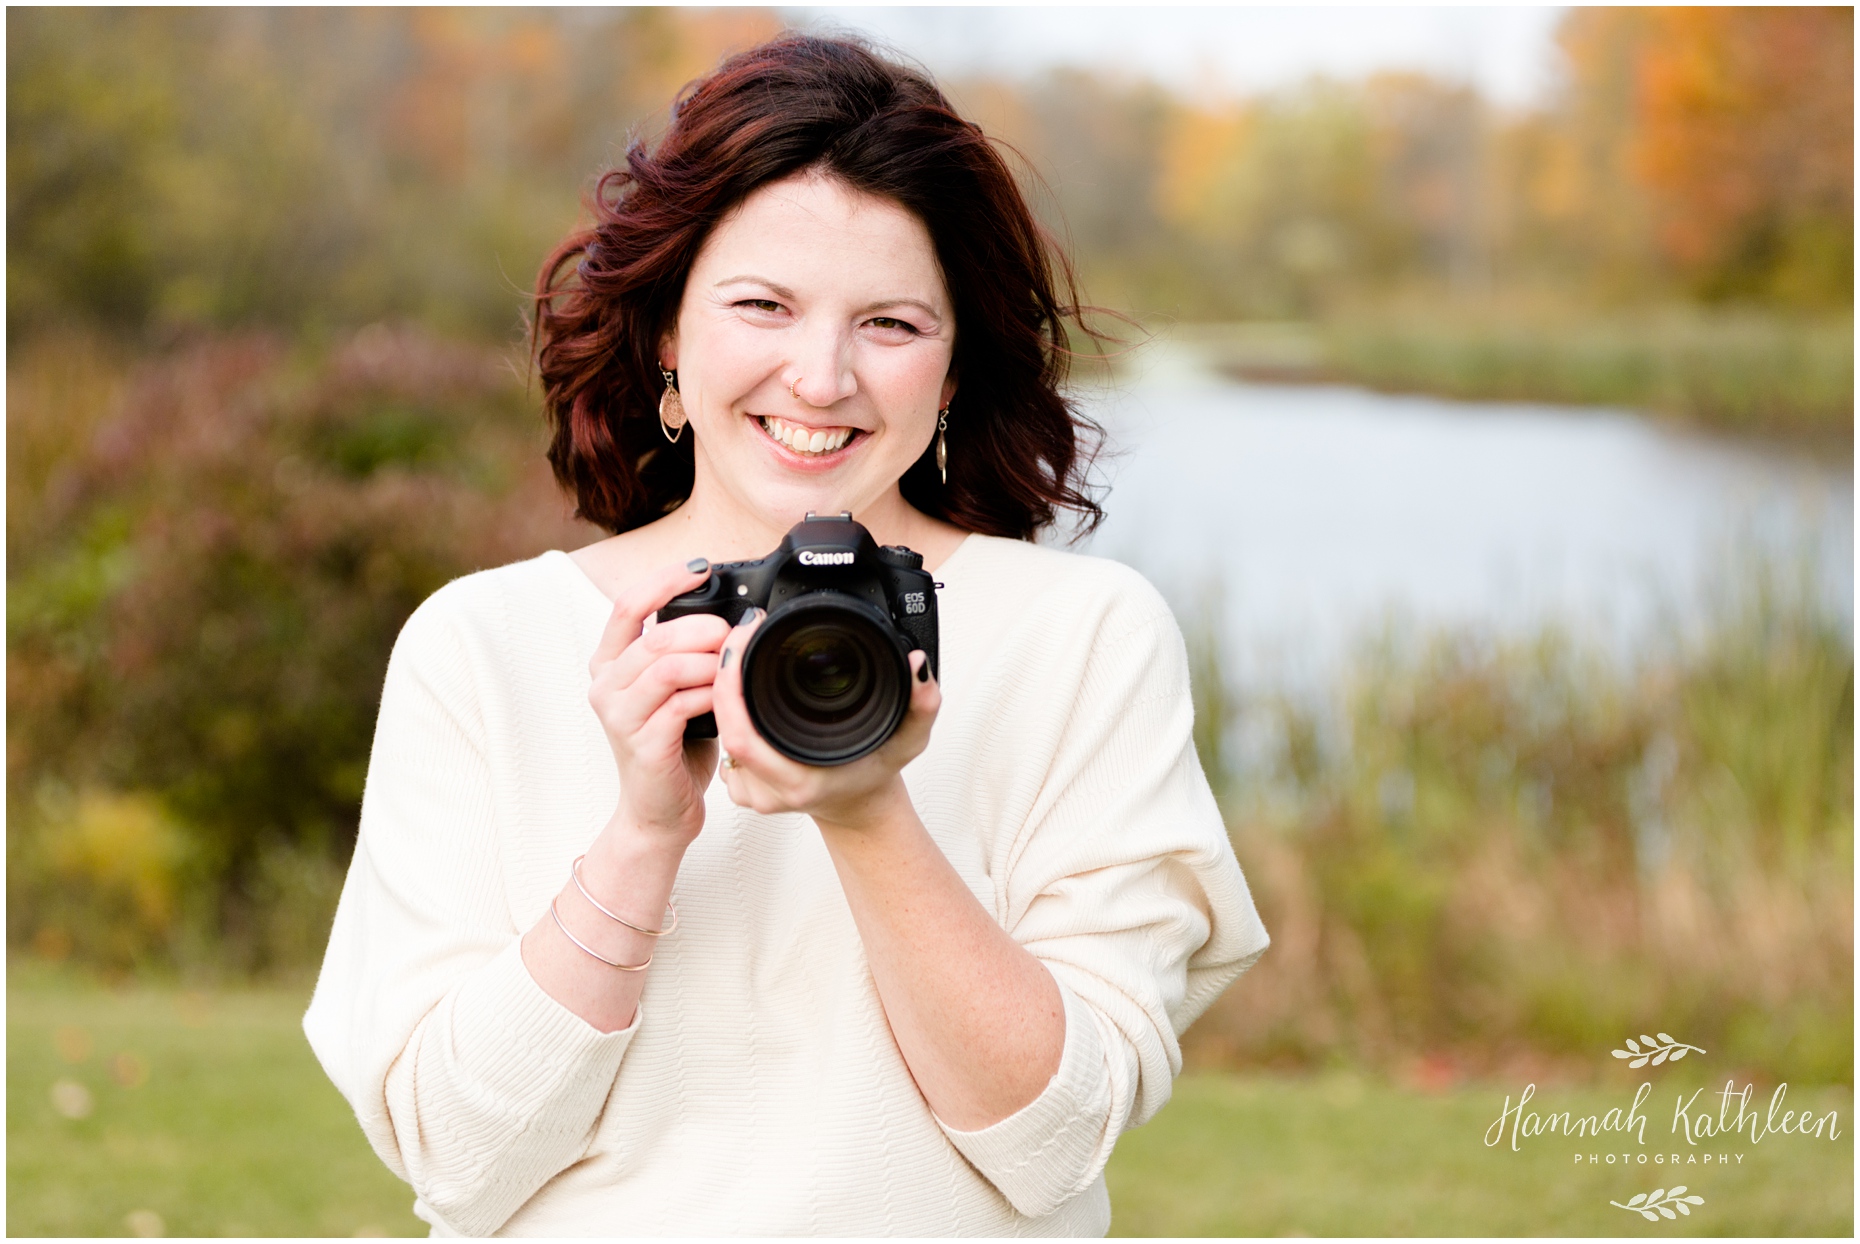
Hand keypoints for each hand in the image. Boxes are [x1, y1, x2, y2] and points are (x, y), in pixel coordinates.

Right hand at [587, 561, 732, 839]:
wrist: (660, 812)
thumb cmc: (673, 747)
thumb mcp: (673, 689)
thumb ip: (684, 653)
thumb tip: (729, 617)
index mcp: (610, 663)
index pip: (627, 604)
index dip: (664, 580)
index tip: (701, 568)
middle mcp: (605, 685)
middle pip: (654, 635)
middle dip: (701, 627)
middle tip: (733, 633)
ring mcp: (618, 716)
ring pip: (665, 666)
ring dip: (708, 661)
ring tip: (731, 667)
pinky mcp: (641, 744)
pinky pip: (679, 704)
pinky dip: (710, 694)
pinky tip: (725, 698)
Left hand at [710, 610, 941, 829]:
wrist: (859, 804)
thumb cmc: (876, 772)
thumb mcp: (909, 739)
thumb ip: (922, 703)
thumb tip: (919, 664)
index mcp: (801, 779)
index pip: (743, 734)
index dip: (731, 686)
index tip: (744, 639)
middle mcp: (771, 789)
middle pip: (724, 728)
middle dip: (724, 674)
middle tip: (741, 633)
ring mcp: (753, 791)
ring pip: (719, 734)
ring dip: (723, 691)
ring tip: (739, 650)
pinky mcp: (741, 784)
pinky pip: (721, 744)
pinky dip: (725, 711)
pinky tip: (738, 689)